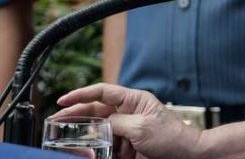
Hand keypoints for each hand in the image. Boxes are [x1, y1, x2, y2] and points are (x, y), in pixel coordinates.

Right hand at [57, 83, 202, 158]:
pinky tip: (88, 154)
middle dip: (76, 116)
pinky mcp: (128, 149)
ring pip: (99, 132)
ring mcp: (127, 132)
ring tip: (71, 143)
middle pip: (96, 111)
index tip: (62, 101)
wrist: (189, 157)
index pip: (102, 92)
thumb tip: (100, 124)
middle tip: (56, 122)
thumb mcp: (142, 127)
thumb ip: (118, 123)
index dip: (80, 94)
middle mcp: (128, 114)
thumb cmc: (173, 137)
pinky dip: (97, 152)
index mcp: (133, 101)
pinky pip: (107, 149)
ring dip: (86, 137)